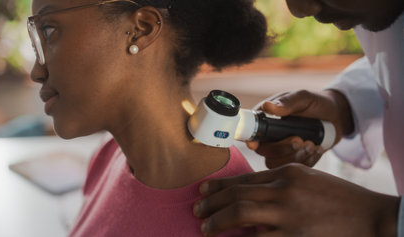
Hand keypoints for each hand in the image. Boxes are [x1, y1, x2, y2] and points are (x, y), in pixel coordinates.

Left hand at [194, 164, 399, 236]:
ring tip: (205, 228)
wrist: (370, 217)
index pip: (244, 179)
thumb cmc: (338, 197)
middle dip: (212, 204)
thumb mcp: (307, 180)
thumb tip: (250, 195)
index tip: (203, 191)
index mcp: (287, 173)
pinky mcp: (294, 236)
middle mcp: (284, 190)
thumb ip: (278, 184)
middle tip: (196, 210)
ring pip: (242, 215)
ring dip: (218, 222)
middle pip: (237, 195)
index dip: (219, 186)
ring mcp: (289, 215)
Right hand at [247, 89, 353, 167]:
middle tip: (300, 140)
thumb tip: (268, 106)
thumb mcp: (303, 98)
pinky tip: (317, 149)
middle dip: (282, 149)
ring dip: (295, 157)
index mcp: (266, 120)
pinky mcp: (294, 159)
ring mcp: (282, 150)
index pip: (251, 133)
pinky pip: (294, 168)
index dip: (250, 140)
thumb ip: (287, 102)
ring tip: (312, 144)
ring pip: (277, 164)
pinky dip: (307, 161)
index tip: (255, 145)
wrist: (336, 116)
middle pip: (264, 152)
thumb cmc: (316, 103)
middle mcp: (271, 137)